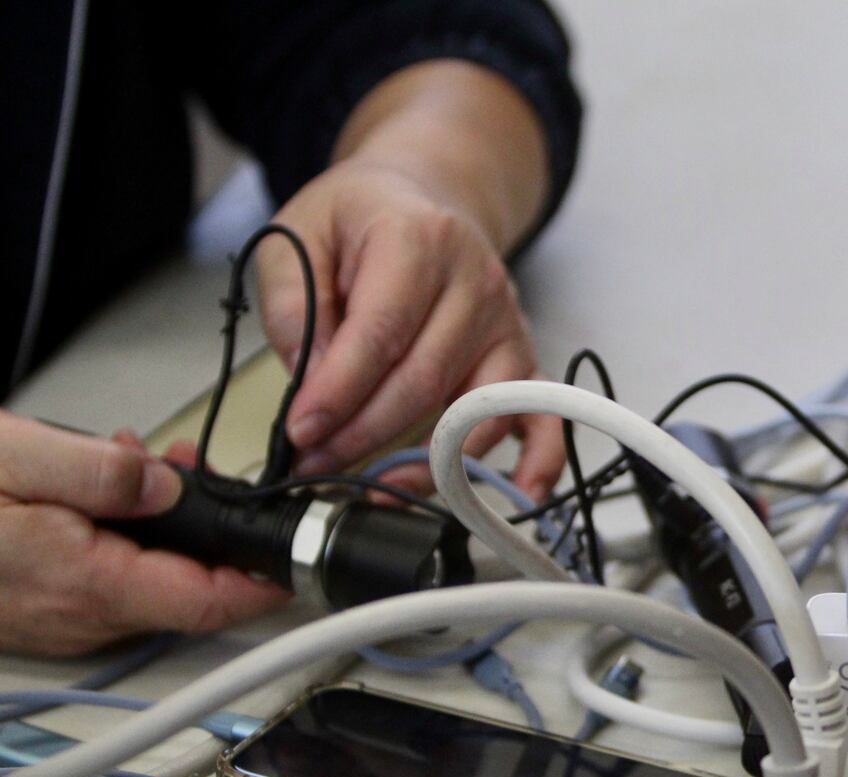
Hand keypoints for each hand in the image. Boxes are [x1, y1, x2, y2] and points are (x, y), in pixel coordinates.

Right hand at [0, 413, 288, 656]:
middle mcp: (82, 618)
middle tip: (191, 470)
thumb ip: (100, 472)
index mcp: (88, 584)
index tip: (290, 553)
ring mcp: (63, 621)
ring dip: (164, 529)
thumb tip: (169, 484)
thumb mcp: (16, 458)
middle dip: (208, 531)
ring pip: (148, 583)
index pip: (205, 602)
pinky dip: (125, 540)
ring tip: (138, 466)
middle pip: (186, 589)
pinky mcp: (47, 610)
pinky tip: (103, 496)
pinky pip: (109, 583)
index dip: (260, 583)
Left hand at [253, 61, 566, 500]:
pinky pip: (540, 417)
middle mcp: (476, 281)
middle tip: (317, 462)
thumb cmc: (359, 221)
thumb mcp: (296, 237)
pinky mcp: (522, 358)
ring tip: (376, 485)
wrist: (424, 196)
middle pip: (425, 380)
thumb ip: (293, 309)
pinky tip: (520, 495)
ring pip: (473, 410)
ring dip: (425, 461)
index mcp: (419, 239)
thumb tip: (312, 386)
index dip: (339, 392)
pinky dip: (536, 461)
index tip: (302, 432)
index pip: (381, 331)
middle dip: (365, 435)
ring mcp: (507, 324)